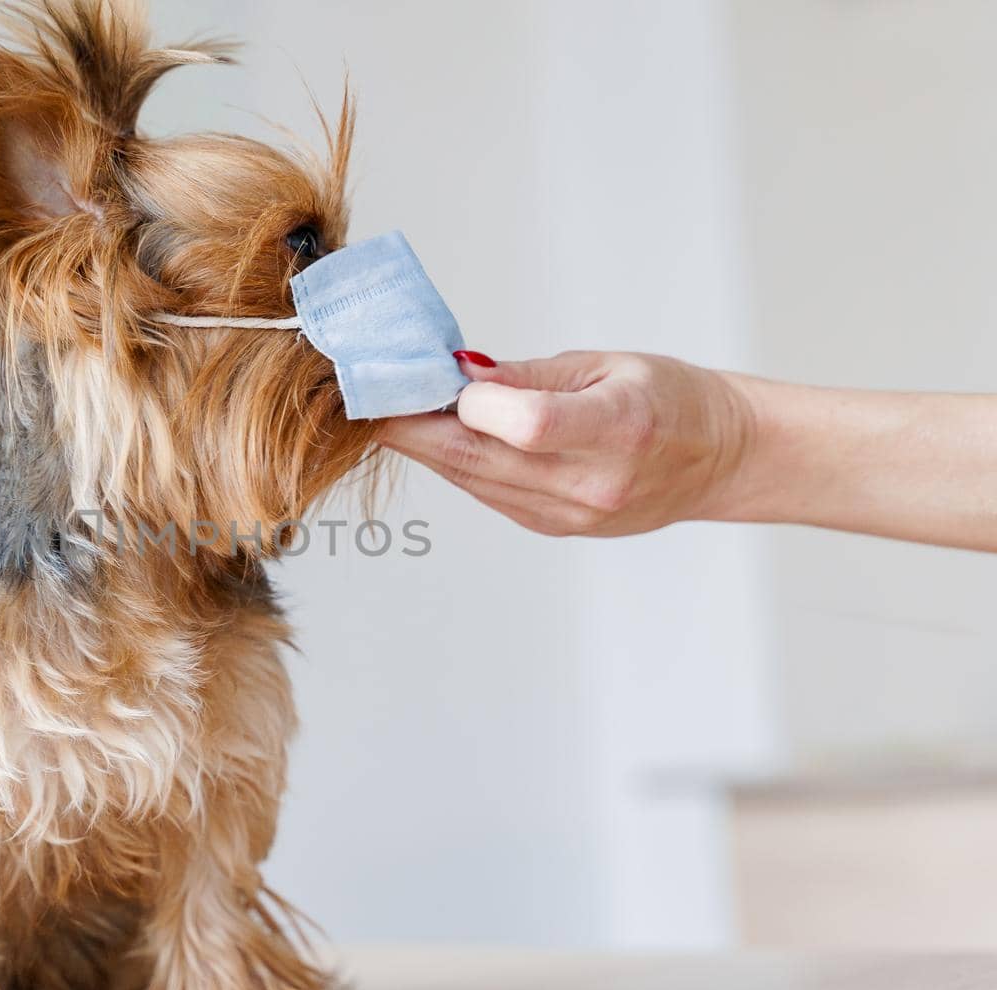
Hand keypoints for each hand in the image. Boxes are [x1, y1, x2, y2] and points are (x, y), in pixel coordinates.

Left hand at [378, 350, 754, 536]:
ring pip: (472, 479)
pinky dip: (458, 462)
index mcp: (618, 430)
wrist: (718, 460)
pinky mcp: (553, 527)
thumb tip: (460, 373)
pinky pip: (487, 492)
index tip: (435, 376)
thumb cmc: (672, 398)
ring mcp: (569, 515)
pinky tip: (439, 436)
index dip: (472, 402)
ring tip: (392, 409)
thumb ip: (532, 375)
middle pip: (479, 459)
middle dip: (413, 427)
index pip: (528, 424)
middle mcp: (591, 483)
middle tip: (368, 396)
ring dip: (425, 446)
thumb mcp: (609, 364)